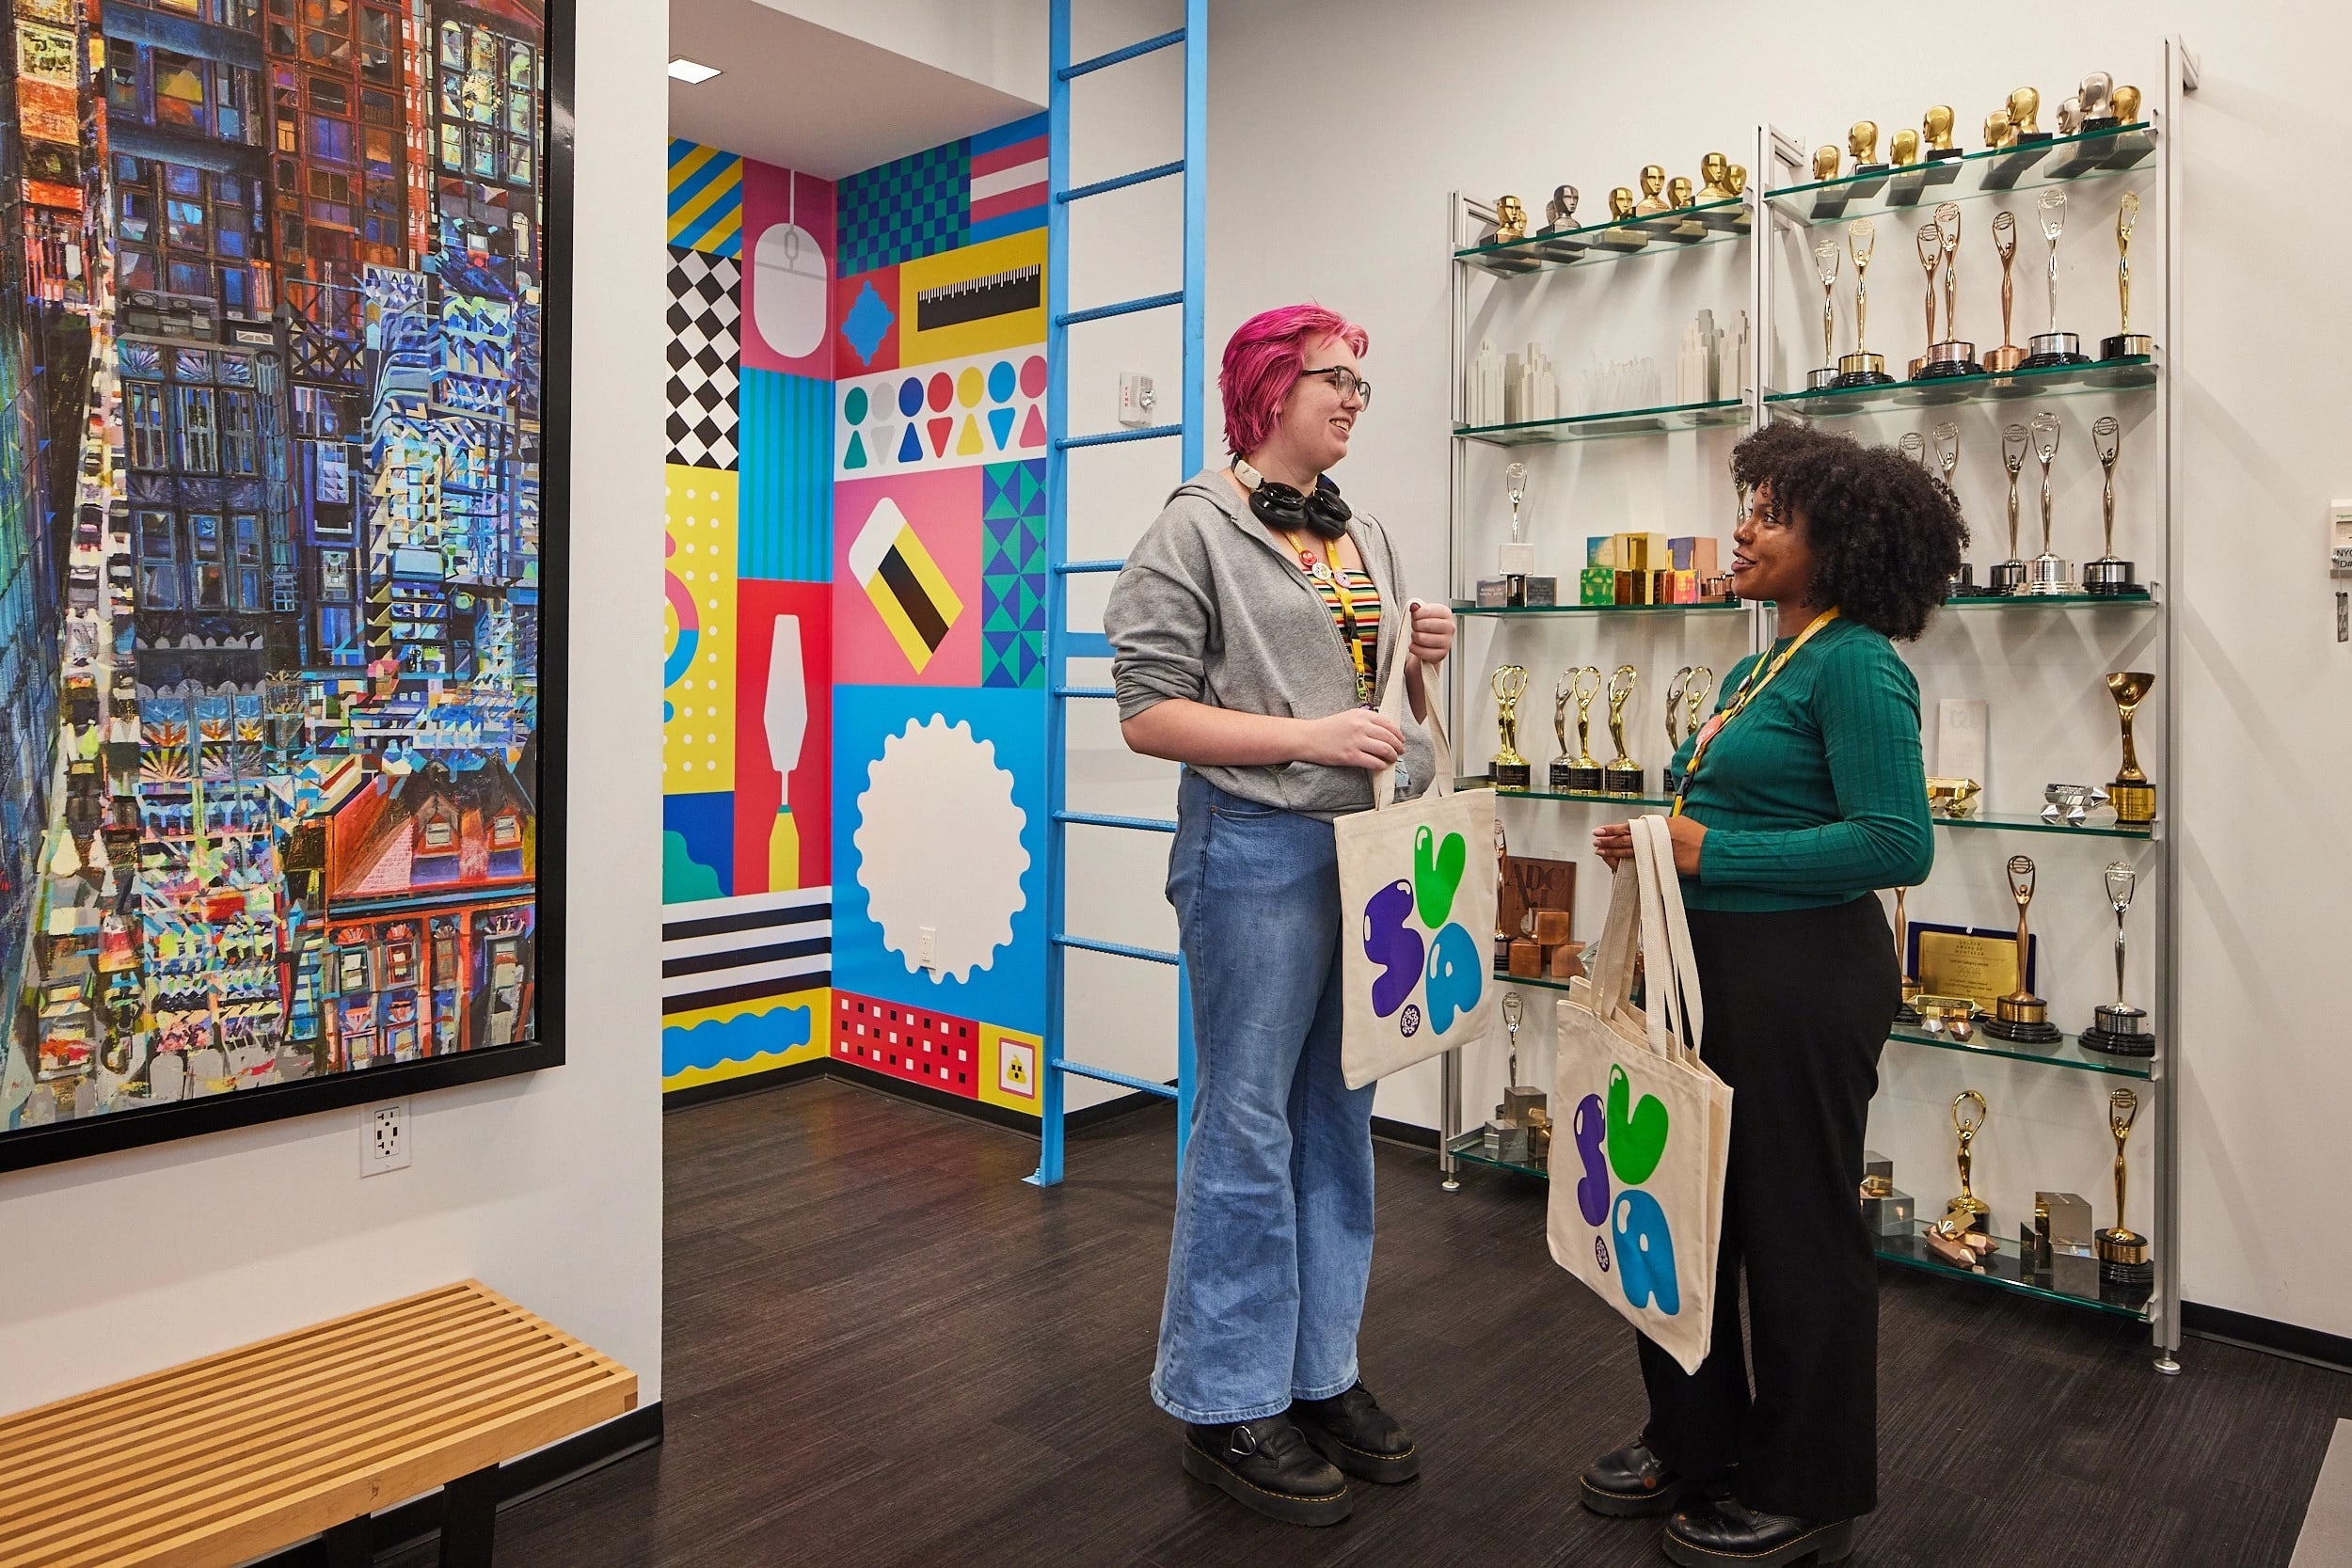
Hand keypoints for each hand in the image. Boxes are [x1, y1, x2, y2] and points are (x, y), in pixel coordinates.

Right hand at [1300, 708, 1406, 769]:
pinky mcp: (1350, 756)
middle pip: (1389, 737)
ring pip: (1384, 749)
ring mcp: (1356, 741)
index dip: (1398, 733)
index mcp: (1361, 714)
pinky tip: (1381, 766)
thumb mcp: (1348, 717)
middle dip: (1398, 746)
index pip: (1388, 723)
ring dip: (1392, 756)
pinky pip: (1373, 762)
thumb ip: (1366, 721)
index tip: (1401, 739)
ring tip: (1393, 759)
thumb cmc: (1328, 728)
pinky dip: (1381, 765)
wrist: (1309, 738)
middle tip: (1401, 751)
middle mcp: (1361, 726)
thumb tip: (1385, 731)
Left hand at [1407, 600, 1453, 665]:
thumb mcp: (1421, 614)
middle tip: (1416, 627)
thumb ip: (1417, 609)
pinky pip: (1422, 652)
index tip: (1415, 616)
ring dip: (1415, 638)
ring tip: (1417, 636)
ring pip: (1422, 638)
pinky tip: (1416, 645)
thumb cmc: (1426, 627)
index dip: (1416, 614)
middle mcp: (1449, 627)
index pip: (1427, 610)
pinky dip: (1415, 649)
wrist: (1429, 643)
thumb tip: (1414, 605)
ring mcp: (1447, 641)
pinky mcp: (1442, 654)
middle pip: (1425, 624)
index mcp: (1446, 613)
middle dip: (1415, 626)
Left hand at [1591, 815, 1707, 875]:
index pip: (1631, 826)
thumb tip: (1650, 828)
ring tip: (1600, 850)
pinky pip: (1641, 863)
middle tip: (1596, 840)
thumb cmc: (1699, 837)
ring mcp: (1657, 849)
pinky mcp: (1661, 862)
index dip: (1613, 829)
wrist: (1711, 851)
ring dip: (1613, 851)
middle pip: (1626, 838)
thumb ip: (1662, 826)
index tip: (1601, 830)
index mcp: (1659, 824)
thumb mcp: (1679, 823)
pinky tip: (1618, 863)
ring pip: (1630, 850)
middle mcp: (1656, 835)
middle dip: (1608, 840)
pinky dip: (1628, 862)